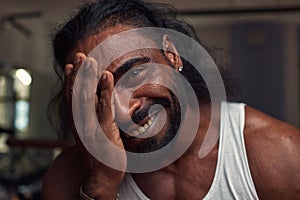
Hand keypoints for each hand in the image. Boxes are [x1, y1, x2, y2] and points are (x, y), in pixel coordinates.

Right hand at [64, 52, 125, 197]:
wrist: (101, 177)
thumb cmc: (99, 156)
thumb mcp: (91, 137)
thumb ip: (91, 121)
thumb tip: (97, 106)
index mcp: (77, 123)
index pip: (71, 98)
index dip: (71, 81)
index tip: (71, 65)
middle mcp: (80, 123)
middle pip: (76, 94)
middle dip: (78, 74)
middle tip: (81, 56)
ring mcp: (90, 126)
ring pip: (87, 97)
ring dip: (89, 77)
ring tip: (91, 61)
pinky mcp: (103, 129)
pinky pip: (103, 105)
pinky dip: (104, 89)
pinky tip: (106, 76)